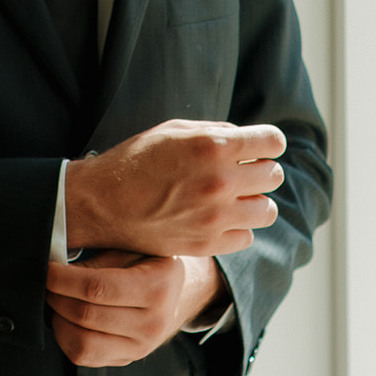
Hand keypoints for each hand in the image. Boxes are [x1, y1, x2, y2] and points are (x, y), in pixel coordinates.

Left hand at [45, 250, 228, 367]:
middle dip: (56, 297)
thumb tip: (58, 270)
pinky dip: (66, 337)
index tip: (47, 269)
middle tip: (47, 282)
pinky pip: (85, 357)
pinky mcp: (127, 360)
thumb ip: (98, 260)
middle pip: (85, 315)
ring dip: (59, 320)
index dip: (63, 279)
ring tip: (57, 300)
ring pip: (82, 344)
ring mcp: (141, 348)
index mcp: (158, 287)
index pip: (97, 288)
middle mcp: (153, 324)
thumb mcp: (133, 248)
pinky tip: (66, 318)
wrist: (181, 292)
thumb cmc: (151, 262)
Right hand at [64, 120, 284, 257]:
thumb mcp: (173, 130)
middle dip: (261, 170)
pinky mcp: (207, 244)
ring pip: (267, 211)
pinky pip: (247, 237)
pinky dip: (237, 228)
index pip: (272, 142)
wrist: (102, 202)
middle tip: (243, 172)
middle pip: (273, 175)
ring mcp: (215, 216)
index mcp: (213, 146)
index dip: (268, 142)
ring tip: (233, 199)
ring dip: (254, 202)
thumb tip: (246, 139)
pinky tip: (217, 219)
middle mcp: (220, 181)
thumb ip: (215, 131)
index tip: (261, 147)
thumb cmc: (136, 160)